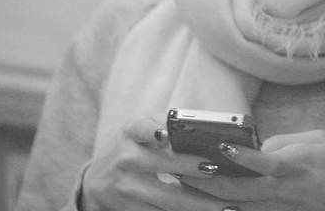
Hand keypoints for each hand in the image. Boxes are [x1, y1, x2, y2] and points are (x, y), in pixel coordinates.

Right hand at [80, 116, 228, 210]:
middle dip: (192, 168)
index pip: (141, 128)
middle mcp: (127, 159)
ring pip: (168, 198)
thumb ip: (163, 122)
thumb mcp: (138, 130)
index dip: (153, 130)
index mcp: (131, 133)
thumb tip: (202, 124)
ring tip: (226, 207)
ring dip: (199, 204)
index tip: (166, 135)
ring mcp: (128, 189)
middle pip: (163, 165)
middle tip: (216, 169)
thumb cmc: (129, 148)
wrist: (97, 183)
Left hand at [182, 130, 324, 210]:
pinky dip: (221, 202)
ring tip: (180, 177)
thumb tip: (254, 147)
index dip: (241, 155)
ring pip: (233, 202)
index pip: (264, 161)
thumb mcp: (319, 141)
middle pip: (236, 187)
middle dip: (204, 176)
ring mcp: (276, 207)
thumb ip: (284, 142)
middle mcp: (282, 189)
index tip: (220, 144)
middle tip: (178, 163)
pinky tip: (203, 195)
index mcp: (296, 165)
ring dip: (206, 191)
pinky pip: (243, 210)